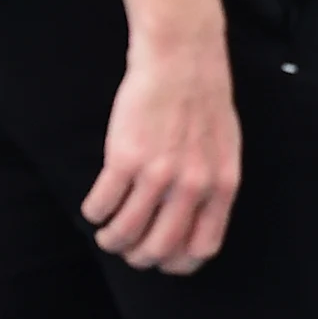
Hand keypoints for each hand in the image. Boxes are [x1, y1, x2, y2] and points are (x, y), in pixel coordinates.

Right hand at [84, 28, 238, 271]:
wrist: (182, 56)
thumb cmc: (203, 100)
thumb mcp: (224, 147)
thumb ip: (212, 186)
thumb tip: (194, 223)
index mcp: (221, 186)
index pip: (201, 249)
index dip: (176, 262)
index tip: (160, 257)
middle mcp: (192, 186)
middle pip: (158, 250)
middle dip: (137, 256)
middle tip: (126, 246)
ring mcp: (158, 174)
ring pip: (124, 234)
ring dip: (109, 240)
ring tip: (105, 231)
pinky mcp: (125, 158)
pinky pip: (101, 205)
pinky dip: (93, 213)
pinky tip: (95, 205)